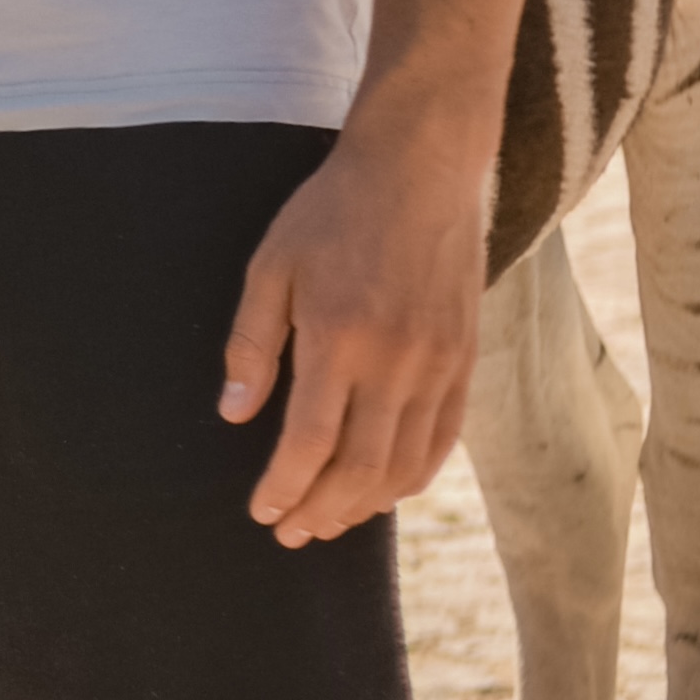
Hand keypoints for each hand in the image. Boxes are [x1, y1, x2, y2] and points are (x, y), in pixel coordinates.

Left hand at [217, 118, 490, 544]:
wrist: (420, 167)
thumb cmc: (334, 211)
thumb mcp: (272, 266)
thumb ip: (252, 345)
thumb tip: (234, 415)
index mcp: (339, 337)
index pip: (310, 441)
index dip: (285, 487)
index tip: (263, 512)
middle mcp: (396, 360)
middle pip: (360, 469)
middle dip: (321, 510)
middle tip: (291, 532)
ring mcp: (438, 363)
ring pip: (405, 463)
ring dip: (365, 504)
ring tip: (330, 520)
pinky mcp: (465, 358)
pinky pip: (444, 438)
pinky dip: (413, 476)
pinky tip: (385, 492)